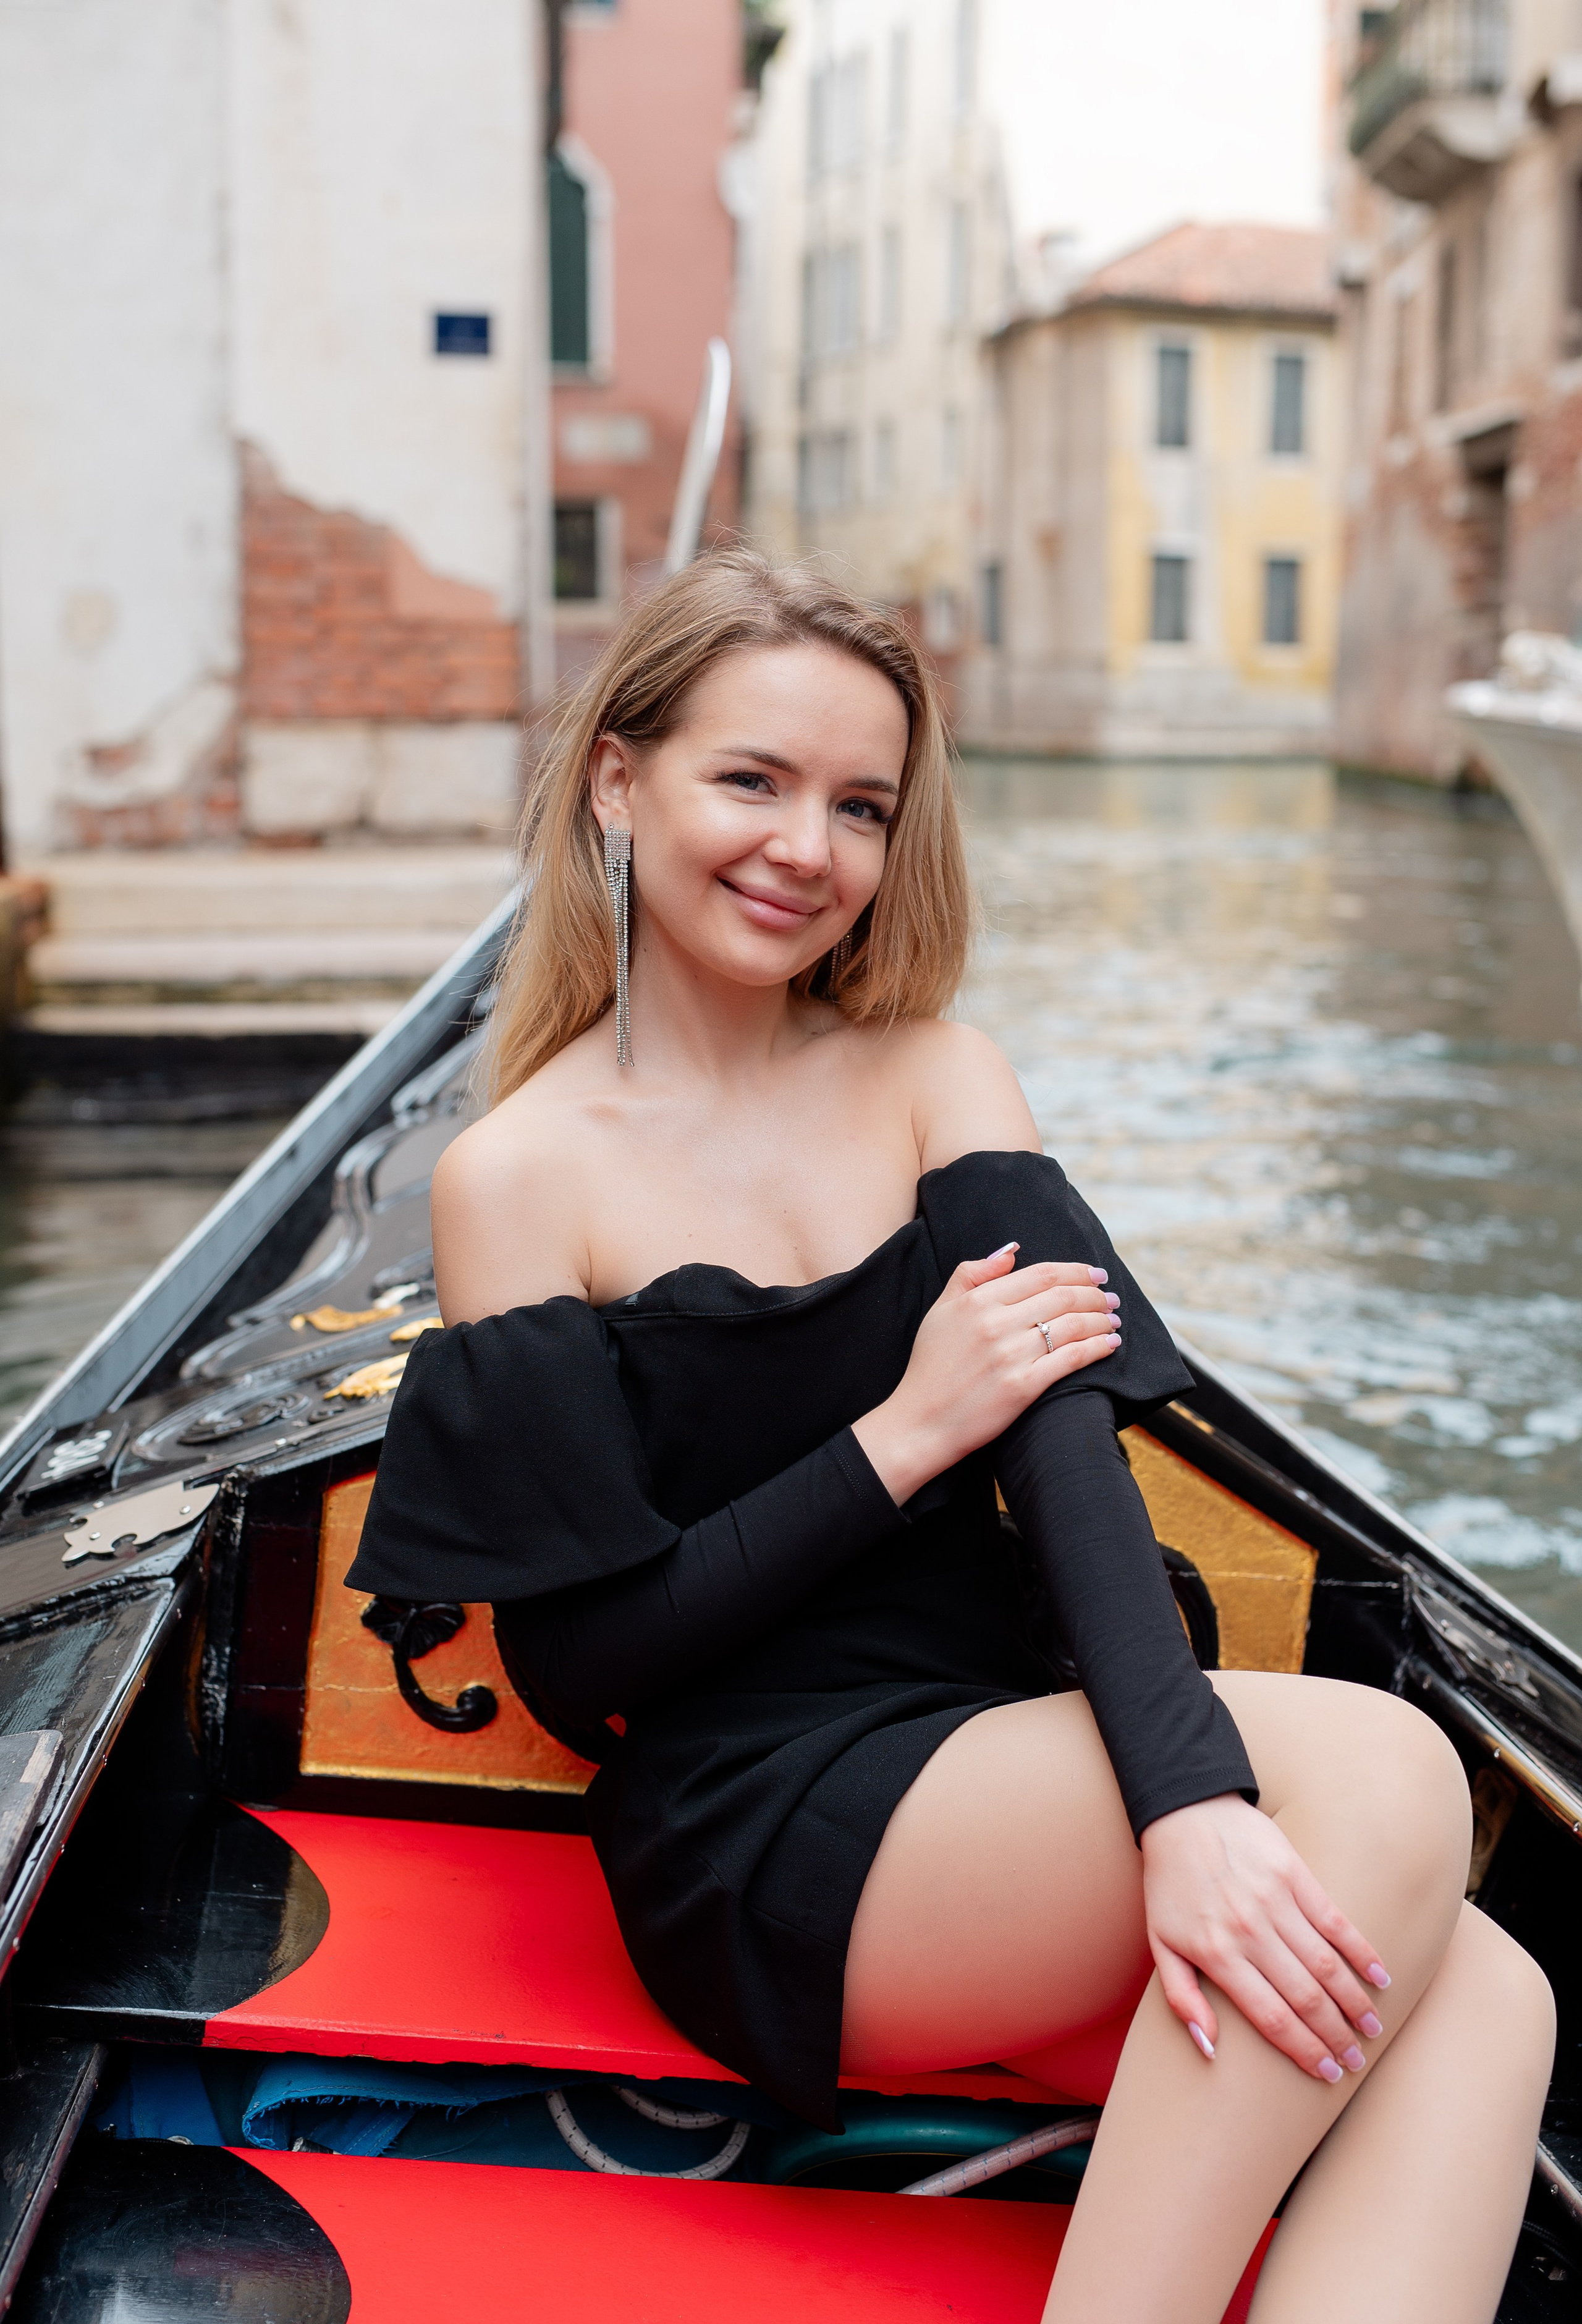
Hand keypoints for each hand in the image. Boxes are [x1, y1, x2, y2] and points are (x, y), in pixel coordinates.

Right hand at [851, 1242, 1120, 1503]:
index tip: (1095, 1273)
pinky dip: (1098, 1348)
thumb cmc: (931, 1366)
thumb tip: (1011, 1250)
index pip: (1040, 1274)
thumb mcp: (940, 1310)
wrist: (921, 1421)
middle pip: (1061, 1297)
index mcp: (978, 1301)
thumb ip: (971, 1274)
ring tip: (1113, 1319)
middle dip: (1094, 1293)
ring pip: (1072, 1326)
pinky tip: (1111, 1344)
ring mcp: (1011, 1356)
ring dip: (1101, 1319)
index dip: (1075, 1270)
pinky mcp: (1023, 1387)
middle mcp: (996, 1324)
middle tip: (1110, 1296)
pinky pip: (1071, 1359)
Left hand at [1140, 1793, 1390, 2081]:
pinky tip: (1381, 1977)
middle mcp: (1250, 1932)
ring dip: (1354, 2002)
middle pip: (1305, 1998)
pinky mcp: (1295, 1874)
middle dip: (1335, 2037)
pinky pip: (1335, 1920)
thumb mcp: (1160, 1943)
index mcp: (1218, 1955)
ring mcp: (1275, 1901)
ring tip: (1372, 2029)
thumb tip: (1210, 2048)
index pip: (1272, 2018)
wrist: (1183, 1812)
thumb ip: (1182, 1998)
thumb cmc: (1170, 1884)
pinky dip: (1361, 1951)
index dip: (1304, 2052)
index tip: (1327, 2075)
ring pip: (1326, 1965)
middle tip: (1356, 2061)